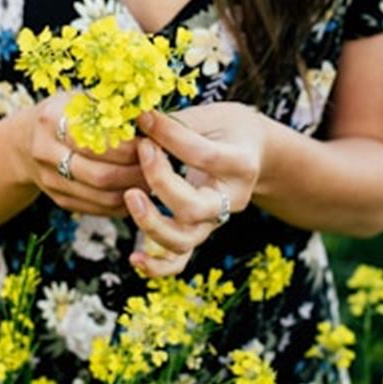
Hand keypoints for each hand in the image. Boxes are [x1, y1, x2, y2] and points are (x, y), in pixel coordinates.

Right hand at [18, 89, 152, 217]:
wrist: (26, 139)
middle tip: (161, 166)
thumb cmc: (66, 112)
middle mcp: (45, 152)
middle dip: (136, 173)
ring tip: (155, 179)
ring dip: (133, 191)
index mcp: (52, 119)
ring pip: (101, 196)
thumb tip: (152, 119)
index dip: (130, 147)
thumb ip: (111, 106)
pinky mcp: (59, 200)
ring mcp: (50, 180)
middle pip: (100, 174)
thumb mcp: (82, 98)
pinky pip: (97, 209)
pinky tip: (139, 191)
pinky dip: (123, 203)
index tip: (154, 143)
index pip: (98, 141)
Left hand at [124, 102, 267, 277]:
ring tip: (130, 196)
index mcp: (241, 166)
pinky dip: (156, 266)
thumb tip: (139, 120)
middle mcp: (231, 201)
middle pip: (193, 208)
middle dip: (161, 182)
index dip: (170, 137)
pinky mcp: (199, 233)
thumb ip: (180, 123)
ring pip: (183, 241)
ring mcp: (214, 222)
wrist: (252, 153)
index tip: (145, 120)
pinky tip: (134, 258)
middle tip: (142, 149)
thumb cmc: (230, 129)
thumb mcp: (214, 117)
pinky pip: (179, 261)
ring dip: (151, 224)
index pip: (203, 156)